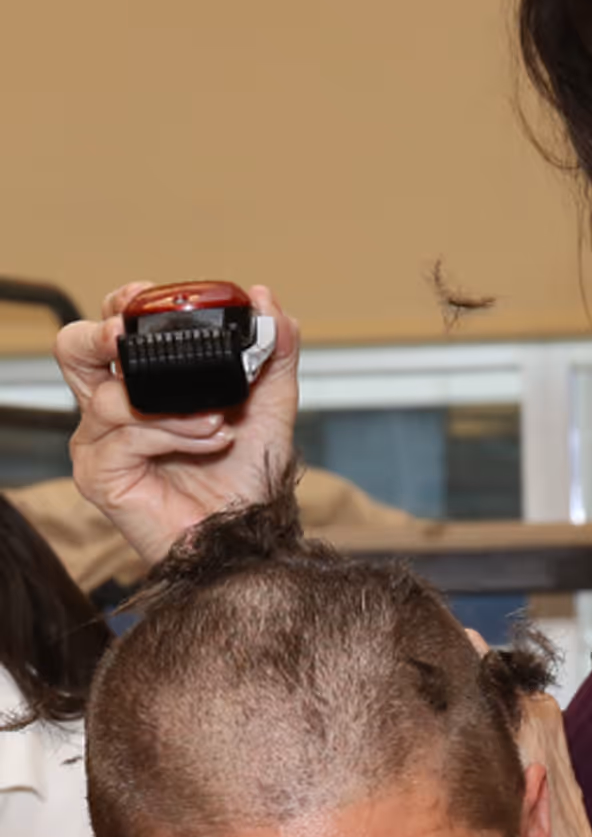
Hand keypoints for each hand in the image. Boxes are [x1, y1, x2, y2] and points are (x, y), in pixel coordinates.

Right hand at [56, 281, 299, 571]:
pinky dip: (172, 434)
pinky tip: (209, 442)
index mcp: (143, 386)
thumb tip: (268, 299)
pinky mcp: (100, 476)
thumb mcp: (270, 406)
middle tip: (129, 334)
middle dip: (101, 334)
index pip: (111, 329)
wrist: (248, 540)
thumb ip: (273, 353)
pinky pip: (124, 436)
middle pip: (74, 351)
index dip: (122, 305)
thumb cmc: (248, 481)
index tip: (149, 296)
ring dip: (173, 405)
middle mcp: (112, 411)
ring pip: (110, 397)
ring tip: (218, 421)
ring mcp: (101, 444)